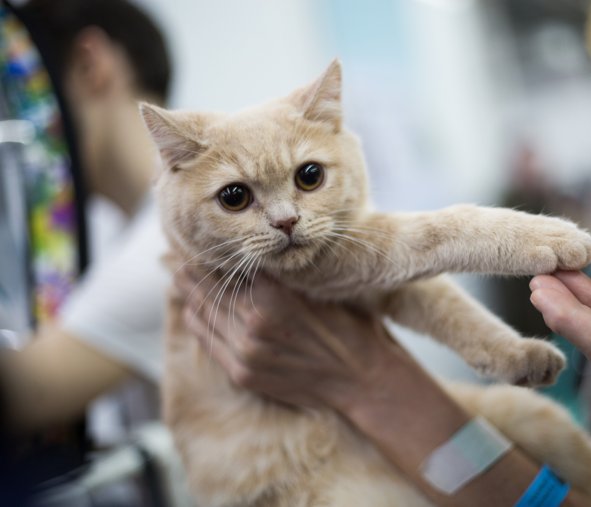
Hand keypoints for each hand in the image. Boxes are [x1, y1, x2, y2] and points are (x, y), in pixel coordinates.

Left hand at [174, 267, 402, 411]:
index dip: (215, 252)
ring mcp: (245, 352)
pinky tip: (192, 309)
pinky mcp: (243, 374)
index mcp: (274, 297)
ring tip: (180, 276)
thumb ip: (282, 275)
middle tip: (179, 252)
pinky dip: (198, 321)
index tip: (205, 240)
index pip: (230, 267)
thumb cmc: (347, 327)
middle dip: (193, 269)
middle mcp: (253, 324)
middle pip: (209, 288)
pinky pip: (209, 342)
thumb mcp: (318, 289)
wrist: (359, 379)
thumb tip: (254, 253)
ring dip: (189, 293)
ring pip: (203, 314)